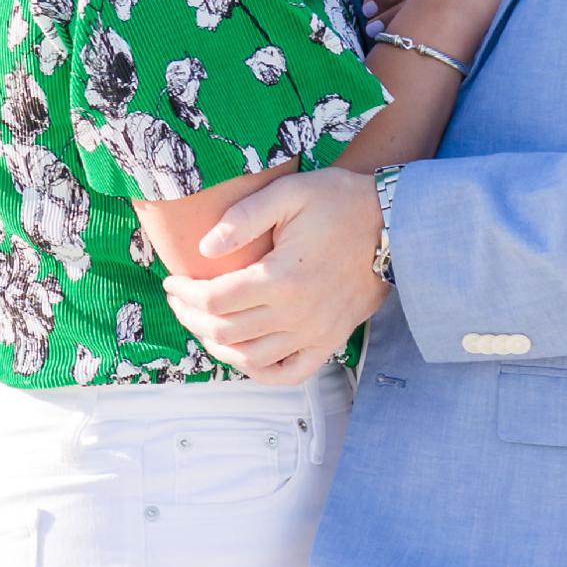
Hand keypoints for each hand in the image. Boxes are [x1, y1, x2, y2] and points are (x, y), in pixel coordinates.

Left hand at [163, 169, 386, 381]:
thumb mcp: (289, 192)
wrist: (394, 224)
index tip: (172, 281)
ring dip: (217, 345)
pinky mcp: (330, 341)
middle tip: (180, 300)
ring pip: (250, 357)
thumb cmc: (340, 202)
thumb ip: (243, 217)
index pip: (214, 299)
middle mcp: (297, 314)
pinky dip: (259, 371)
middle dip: (191, 317)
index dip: (184, 293)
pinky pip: (289, 373)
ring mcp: (315, 333)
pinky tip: (242, 353)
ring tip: (202, 323)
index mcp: (281, 278)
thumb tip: (204, 248)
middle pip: (225, 331)